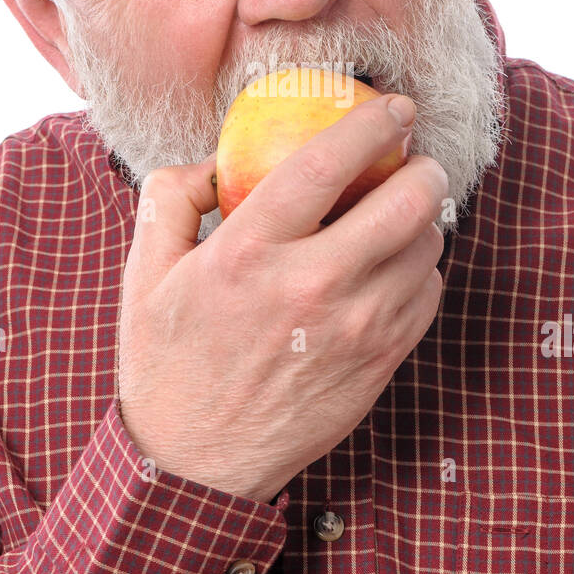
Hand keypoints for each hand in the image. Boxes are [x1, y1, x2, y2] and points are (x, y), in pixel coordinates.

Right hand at [117, 93, 446, 502]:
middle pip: (404, 203)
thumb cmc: (167, 361)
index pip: (325, 163)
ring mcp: (353, 331)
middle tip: (414, 159)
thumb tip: (220, 154)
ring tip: (400, 215)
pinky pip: (427, 296)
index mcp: (247, 253)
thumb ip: (172, 195)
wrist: (195, 466)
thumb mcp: (145, 271)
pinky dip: (421, 271)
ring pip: (425, 249)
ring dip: (423, 220)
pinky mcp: (378, 366)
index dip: (371, 123)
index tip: (393, 106)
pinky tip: (394, 267)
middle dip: (424, 167)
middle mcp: (309, 287)